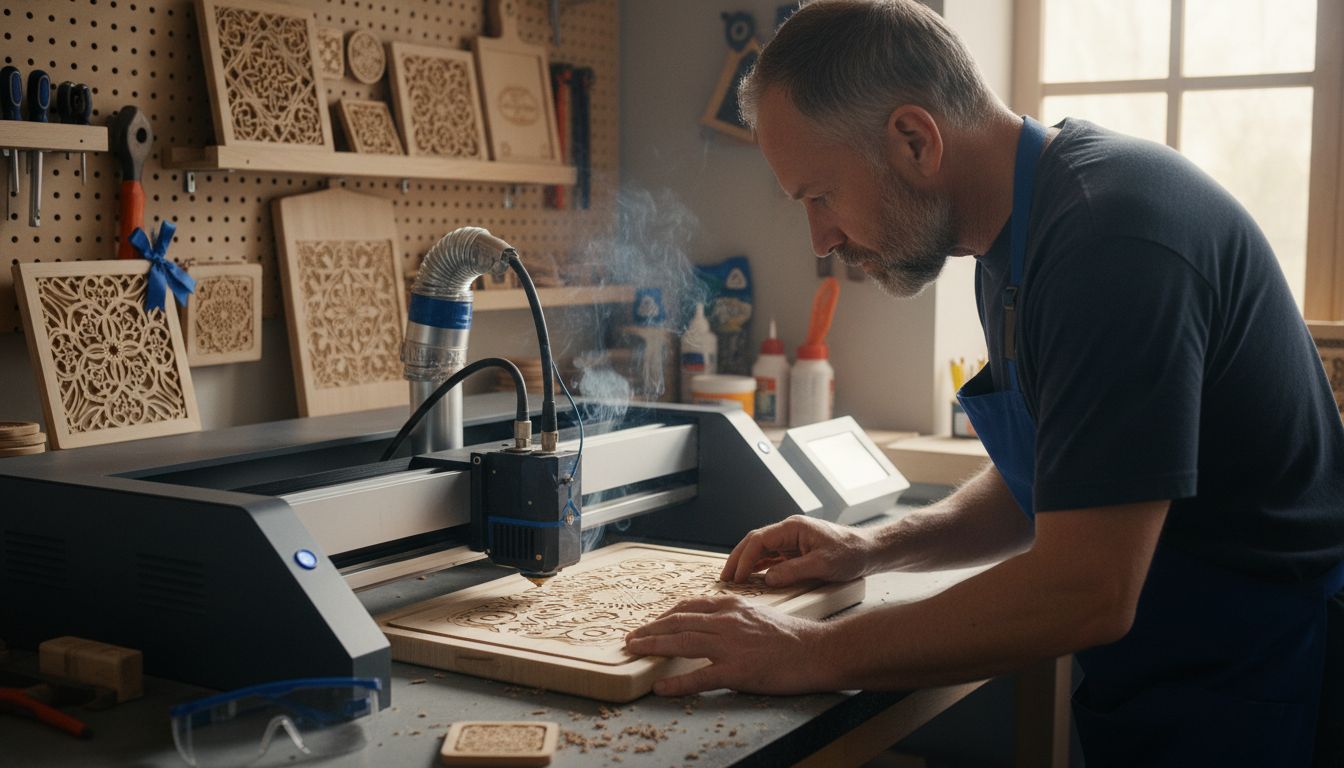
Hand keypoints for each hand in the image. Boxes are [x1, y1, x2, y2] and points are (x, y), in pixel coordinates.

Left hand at [624, 595, 830, 695]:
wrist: (818, 650)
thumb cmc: (795, 636)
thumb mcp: (761, 614)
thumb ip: (736, 616)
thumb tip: (717, 622)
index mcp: (733, 606)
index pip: (690, 606)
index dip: (666, 614)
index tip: (652, 622)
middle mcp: (728, 621)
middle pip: (679, 621)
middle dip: (651, 629)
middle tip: (631, 637)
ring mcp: (731, 646)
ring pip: (682, 642)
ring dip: (653, 646)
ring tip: (634, 651)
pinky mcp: (737, 671)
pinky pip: (699, 677)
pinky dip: (676, 683)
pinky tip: (661, 687)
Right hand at [721, 514, 871, 586]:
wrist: (870, 551)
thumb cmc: (851, 553)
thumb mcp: (822, 565)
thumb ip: (793, 571)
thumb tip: (769, 579)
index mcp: (794, 528)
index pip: (759, 539)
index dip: (744, 558)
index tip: (736, 576)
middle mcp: (790, 531)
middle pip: (755, 542)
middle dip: (738, 559)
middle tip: (726, 577)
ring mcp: (793, 541)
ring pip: (761, 550)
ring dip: (747, 563)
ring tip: (734, 579)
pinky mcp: (797, 551)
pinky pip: (772, 557)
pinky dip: (760, 567)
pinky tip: (753, 578)